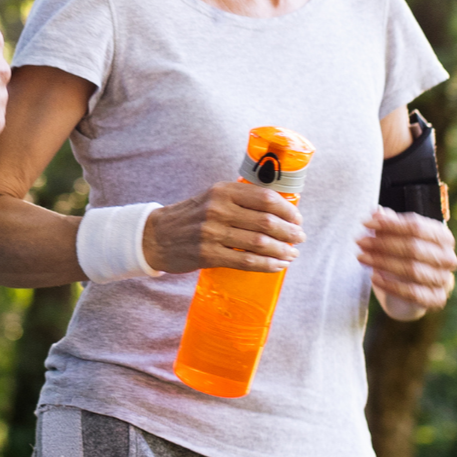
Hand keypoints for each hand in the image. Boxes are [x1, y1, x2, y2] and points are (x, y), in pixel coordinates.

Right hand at [141, 181, 304, 274]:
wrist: (156, 236)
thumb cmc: (191, 216)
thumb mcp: (213, 197)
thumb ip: (240, 199)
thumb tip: (279, 209)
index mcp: (223, 191)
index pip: (265, 198)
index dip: (287, 210)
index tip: (297, 218)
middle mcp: (218, 209)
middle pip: (266, 221)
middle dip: (289, 232)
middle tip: (300, 238)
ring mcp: (212, 233)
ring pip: (259, 243)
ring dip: (282, 250)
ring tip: (292, 254)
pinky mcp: (208, 255)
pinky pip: (246, 262)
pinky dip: (267, 265)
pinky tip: (278, 265)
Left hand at [361, 208, 456, 319]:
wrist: (414, 288)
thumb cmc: (405, 256)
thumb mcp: (399, 237)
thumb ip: (390, 224)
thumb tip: (377, 212)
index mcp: (443, 236)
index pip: (416, 226)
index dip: (390, 224)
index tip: (366, 223)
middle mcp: (448, 258)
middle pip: (413, 247)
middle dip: (383, 244)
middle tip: (360, 242)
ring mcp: (444, 280)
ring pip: (412, 270)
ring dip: (383, 263)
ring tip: (362, 257)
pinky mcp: (436, 299)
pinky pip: (412, 293)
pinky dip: (391, 285)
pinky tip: (373, 277)